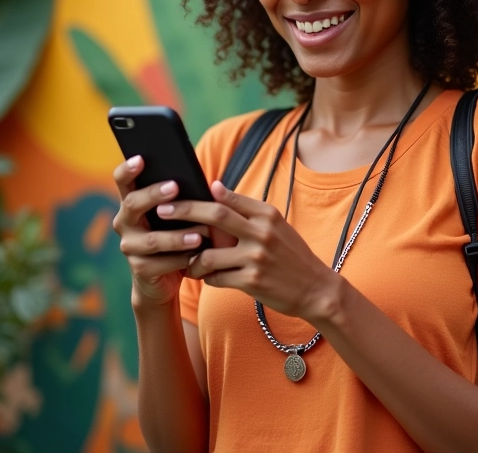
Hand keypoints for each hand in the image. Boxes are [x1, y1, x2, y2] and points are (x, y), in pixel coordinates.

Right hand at [111, 155, 210, 308]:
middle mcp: (124, 222)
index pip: (122, 181)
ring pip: (151, 239)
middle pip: (133, 204)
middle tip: (175, 186)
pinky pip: (160, 263)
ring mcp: (129, 246)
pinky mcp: (139, 269)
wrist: (165, 277)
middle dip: (154, 194)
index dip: (127, 169)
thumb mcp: (177, 214)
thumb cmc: (176, 234)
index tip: (140, 159)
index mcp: (132, 203)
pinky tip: (198, 256)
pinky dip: (181, 259)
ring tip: (198, 235)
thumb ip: (180, 198)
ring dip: (176, 237)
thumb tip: (206, 181)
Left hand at [172, 181, 336, 320]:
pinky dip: (207, 277)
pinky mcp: (251, 281)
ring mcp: (256, 257)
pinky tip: (205, 277)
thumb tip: (216, 188)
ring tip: (186, 260)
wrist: (315, 289)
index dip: (199, 196)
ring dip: (192, 258)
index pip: (226, 199)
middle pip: (214, 216)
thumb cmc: (290, 254)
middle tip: (161, 210)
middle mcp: (261, 232)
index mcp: (266, 214)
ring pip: (209, 254)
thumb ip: (247, 209)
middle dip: (184, 211)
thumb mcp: (275, 225)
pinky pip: (216, 278)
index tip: (176, 192)